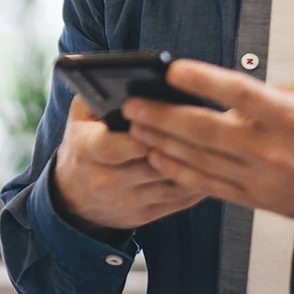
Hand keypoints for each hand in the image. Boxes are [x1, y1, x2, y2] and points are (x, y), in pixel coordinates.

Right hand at [52, 94, 209, 233]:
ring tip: (220, 145)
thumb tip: (130, 77)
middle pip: (152, 164)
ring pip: (171, 184)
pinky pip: (179, 201)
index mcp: (86, 150)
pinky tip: (216, 167)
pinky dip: (200, 184)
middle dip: (179, 146)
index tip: (172, 114)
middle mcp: (104, 181)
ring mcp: (126, 202)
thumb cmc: (84, 143)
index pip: (119, 143)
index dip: (148, 130)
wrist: (74, 195)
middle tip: (210, 128)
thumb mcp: (81, 115)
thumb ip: (98, 93)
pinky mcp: (144, 216)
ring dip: (197, 166)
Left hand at [121, 61, 293, 237]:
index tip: (172, 70)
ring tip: (135, 126)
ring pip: (200, 160)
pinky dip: (180, 171)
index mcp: (292, 116)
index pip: (239, 93)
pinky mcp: (258, 200)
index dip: (202, 81)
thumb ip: (273, 91)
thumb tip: (229, 91)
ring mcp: (263, 179)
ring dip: (162, 143)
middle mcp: (274, 150)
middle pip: (205, 131)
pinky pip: (208, 185)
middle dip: (163, 116)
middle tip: (132, 103)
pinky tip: (158, 156)